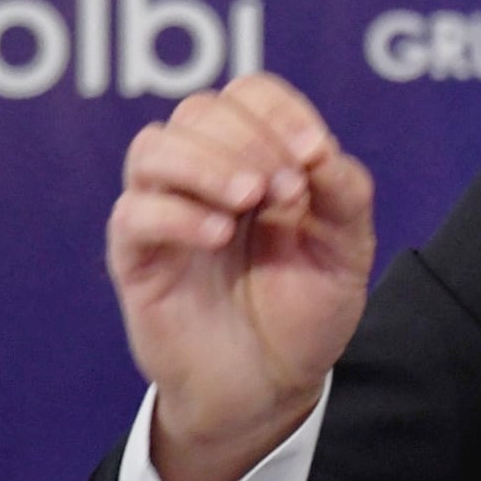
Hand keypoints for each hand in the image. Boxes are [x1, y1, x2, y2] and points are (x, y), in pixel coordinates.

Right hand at [107, 72, 375, 480]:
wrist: (272, 386)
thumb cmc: (305, 310)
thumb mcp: (346, 249)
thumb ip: (343, 192)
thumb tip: (318, 149)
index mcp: (258, 158)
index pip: (250, 94)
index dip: (278, 110)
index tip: (313, 154)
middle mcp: (206, 175)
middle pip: (199, 110)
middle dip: (249, 139)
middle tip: (285, 192)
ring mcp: (167, 212)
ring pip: (154, 147)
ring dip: (206, 163)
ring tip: (249, 200)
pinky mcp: (137, 258)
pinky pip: (134, 213)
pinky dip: (177, 214)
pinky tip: (218, 236)